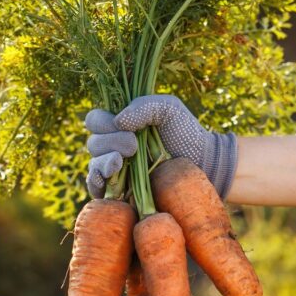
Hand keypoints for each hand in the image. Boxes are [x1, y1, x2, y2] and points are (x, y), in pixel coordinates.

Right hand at [85, 95, 237, 198]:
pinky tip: (105, 182)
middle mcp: (113, 145)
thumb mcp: (168, 108)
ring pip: (94, 165)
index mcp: (119, 124)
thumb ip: (144, 106)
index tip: (125, 127)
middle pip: (93, 143)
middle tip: (134, 146)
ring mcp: (116, 169)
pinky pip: (97, 188)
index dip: (103, 122)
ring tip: (120, 162)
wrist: (202, 162)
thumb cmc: (185, 132)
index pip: (94, 120)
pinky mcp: (120, 190)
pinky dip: (96, 184)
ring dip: (103, 162)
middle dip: (111, 142)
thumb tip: (118, 121)